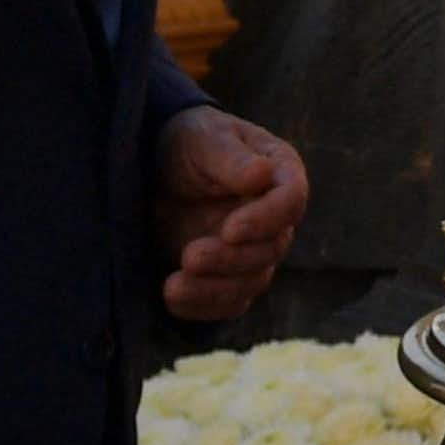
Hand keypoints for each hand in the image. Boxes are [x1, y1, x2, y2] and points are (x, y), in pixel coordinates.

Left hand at [153, 107, 307, 323]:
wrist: (152, 169)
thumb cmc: (187, 142)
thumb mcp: (202, 140)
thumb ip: (230, 158)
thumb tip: (263, 174)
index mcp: (279, 172)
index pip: (291, 200)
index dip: (266, 220)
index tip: (230, 230)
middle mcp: (274, 215)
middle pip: (271, 249)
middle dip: (230, 258)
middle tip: (190, 256)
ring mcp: (253, 249)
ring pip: (251, 281)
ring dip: (214, 288)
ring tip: (173, 286)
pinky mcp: (229, 276)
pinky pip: (228, 301)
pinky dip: (202, 305)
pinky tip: (171, 297)